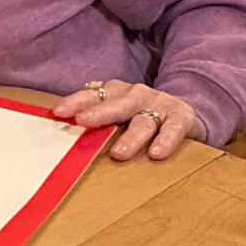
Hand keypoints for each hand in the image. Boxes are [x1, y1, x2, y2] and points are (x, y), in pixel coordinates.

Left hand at [53, 80, 204, 160]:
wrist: (185, 112)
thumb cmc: (141, 116)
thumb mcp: (118, 114)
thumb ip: (96, 120)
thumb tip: (62, 132)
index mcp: (116, 92)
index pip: (93, 94)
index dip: (76, 101)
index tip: (59, 112)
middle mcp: (136, 94)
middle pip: (116, 104)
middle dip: (99, 113)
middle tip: (83, 121)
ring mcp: (160, 104)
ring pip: (143, 120)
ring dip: (131, 137)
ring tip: (118, 153)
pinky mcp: (181, 116)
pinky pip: (172, 128)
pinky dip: (165, 140)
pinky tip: (156, 153)